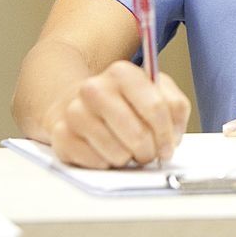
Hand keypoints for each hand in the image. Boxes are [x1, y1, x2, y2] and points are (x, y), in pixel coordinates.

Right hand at [45, 61, 190, 167]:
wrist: (75, 102)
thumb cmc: (121, 101)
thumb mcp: (153, 91)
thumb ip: (174, 106)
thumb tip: (174, 134)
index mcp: (122, 73)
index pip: (156, 108)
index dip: (167, 134)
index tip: (169, 147)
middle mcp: (95, 88)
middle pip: (138, 135)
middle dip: (148, 151)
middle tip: (147, 152)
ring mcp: (75, 112)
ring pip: (118, 154)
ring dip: (127, 158)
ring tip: (124, 148)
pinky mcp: (61, 136)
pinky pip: (96, 164)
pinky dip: (105, 163)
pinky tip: (104, 150)